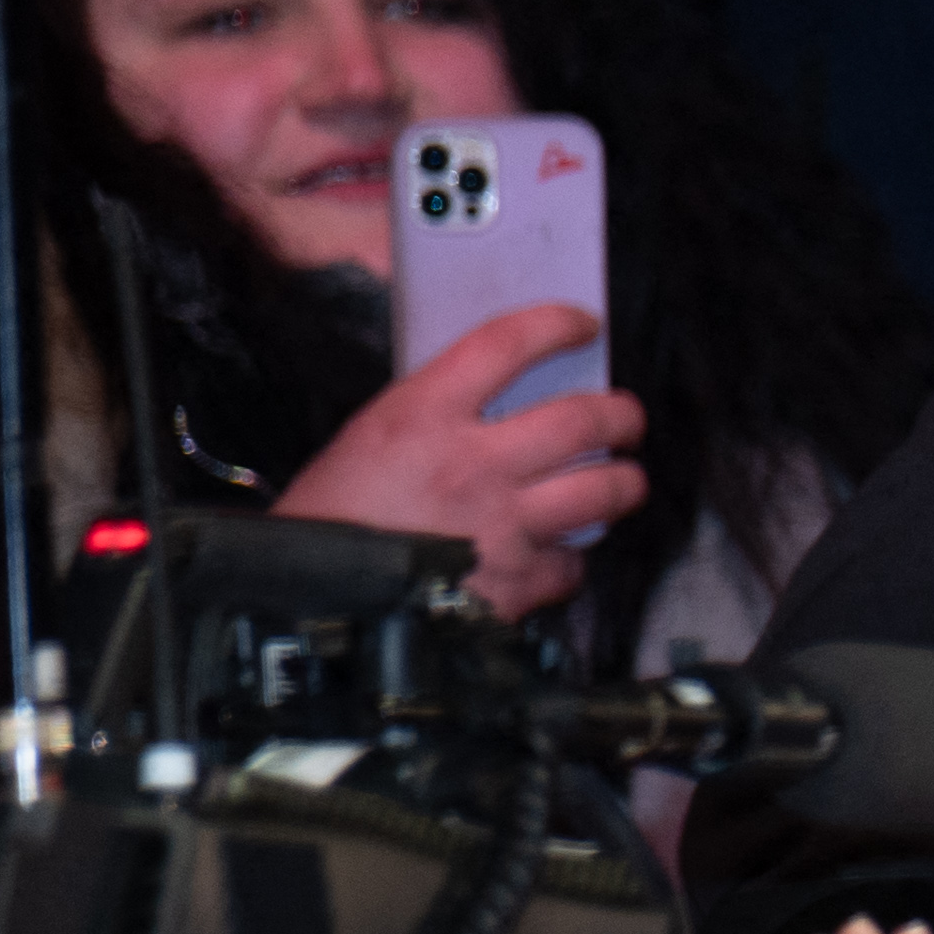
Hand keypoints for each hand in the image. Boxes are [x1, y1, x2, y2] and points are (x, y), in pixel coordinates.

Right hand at [273, 305, 646, 615]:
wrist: (308, 609)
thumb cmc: (325, 525)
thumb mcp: (365, 442)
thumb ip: (431, 416)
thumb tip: (490, 403)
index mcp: (421, 416)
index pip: (507, 343)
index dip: (555, 324)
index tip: (581, 324)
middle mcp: (472, 464)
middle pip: (581, 419)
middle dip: (619, 414)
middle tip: (624, 417)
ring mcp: (500, 526)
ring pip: (600, 491)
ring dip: (623, 483)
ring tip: (622, 481)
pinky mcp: (512, 583)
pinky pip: (570, 563)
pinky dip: (570, 558)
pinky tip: (559, 554)